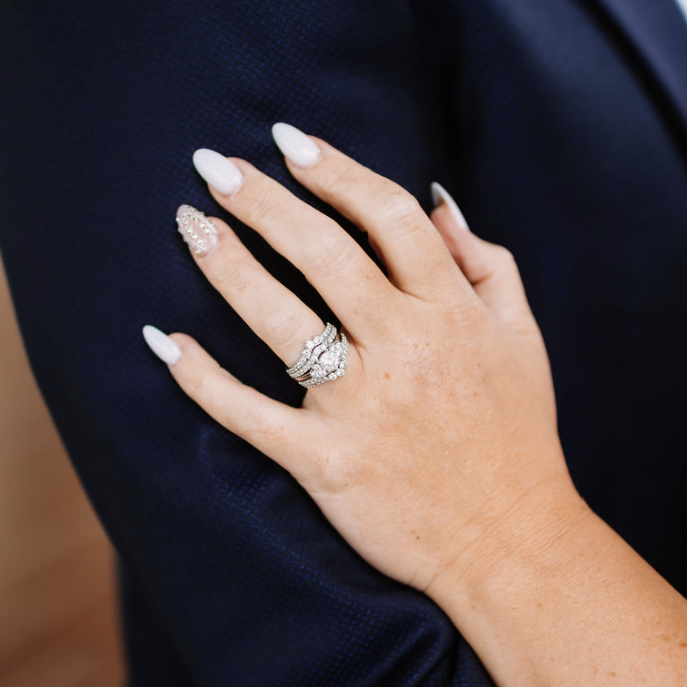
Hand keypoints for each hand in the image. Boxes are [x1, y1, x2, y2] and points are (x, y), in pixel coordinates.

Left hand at [144, 124, 581, 594]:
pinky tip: (162, 341)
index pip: (389, 218)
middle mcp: (404, 349)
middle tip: (215, 166)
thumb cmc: (517, 437)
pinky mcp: (326, 462)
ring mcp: (361, 406)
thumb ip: (486, 265)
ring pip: (278, 318)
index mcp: (452, 313)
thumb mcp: (524, 340)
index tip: (289, 141)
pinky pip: (248, 413)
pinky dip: (200, 378)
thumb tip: (438, 202)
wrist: (512, 545)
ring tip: (189, 224)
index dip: (336, 171)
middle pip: (323, 253)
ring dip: (226, 264)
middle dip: (263, 201)